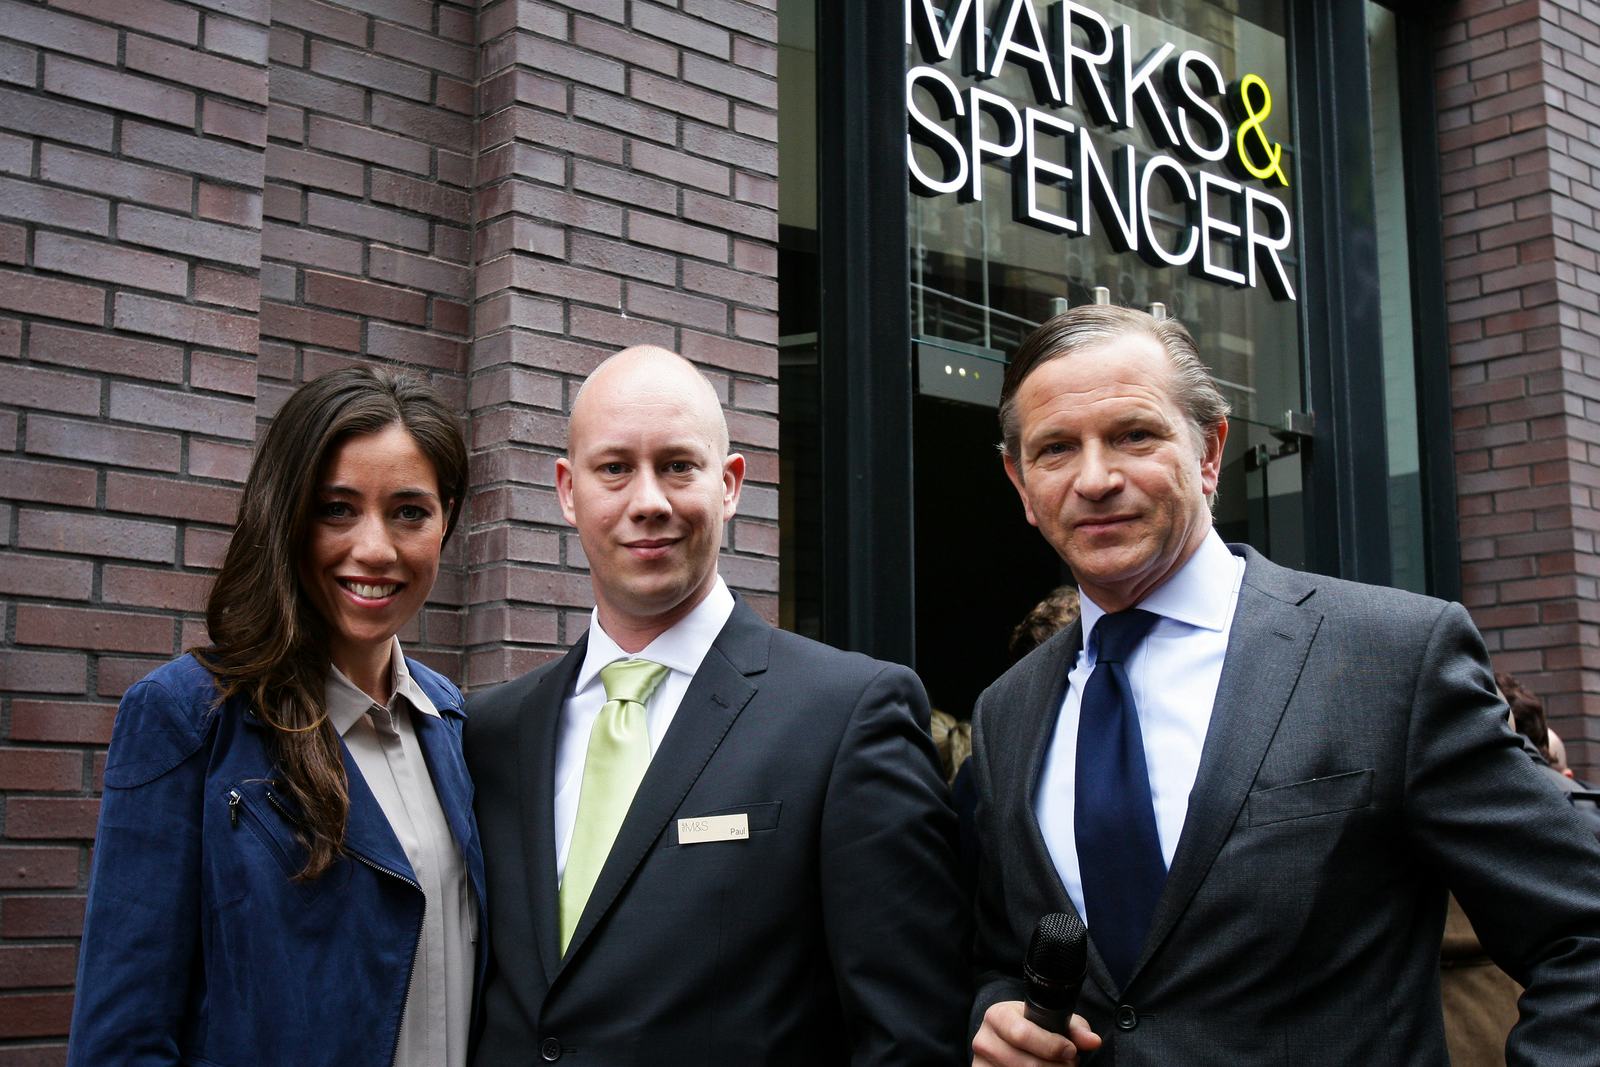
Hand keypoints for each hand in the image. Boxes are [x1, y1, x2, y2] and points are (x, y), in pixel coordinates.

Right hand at [972, 1000, 1101, 1065]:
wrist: (1003, 1039)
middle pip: (1027, 1064)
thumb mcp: (1048, 1021)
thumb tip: (1093, 1041)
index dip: (1052, 1046)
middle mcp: (984, 1040)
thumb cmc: (1030, 1028)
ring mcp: (981, 1064)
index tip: (1071, 1051)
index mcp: (997, 1016)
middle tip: (1070, 1064)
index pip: (1023, 1034)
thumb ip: (1074, 1029)